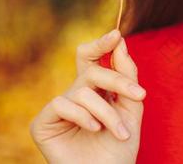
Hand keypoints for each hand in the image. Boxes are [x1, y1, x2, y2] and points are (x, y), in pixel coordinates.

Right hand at [29, 29, 144, 163]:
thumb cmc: (119, 147)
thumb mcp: (131, 108)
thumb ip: (127, 75)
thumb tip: (120, 41)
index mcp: (95, 89)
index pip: (92, 58)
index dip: (101, 44)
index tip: (116, 35)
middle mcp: (75, 94)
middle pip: (91, 70)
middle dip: (117, 80)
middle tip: (139, 95)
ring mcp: (58, 108)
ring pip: (83, 91)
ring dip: (107, 112)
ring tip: (120, 132)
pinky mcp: (42, 122)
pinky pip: (62, 104)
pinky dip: (83, 116)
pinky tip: (94, 129)